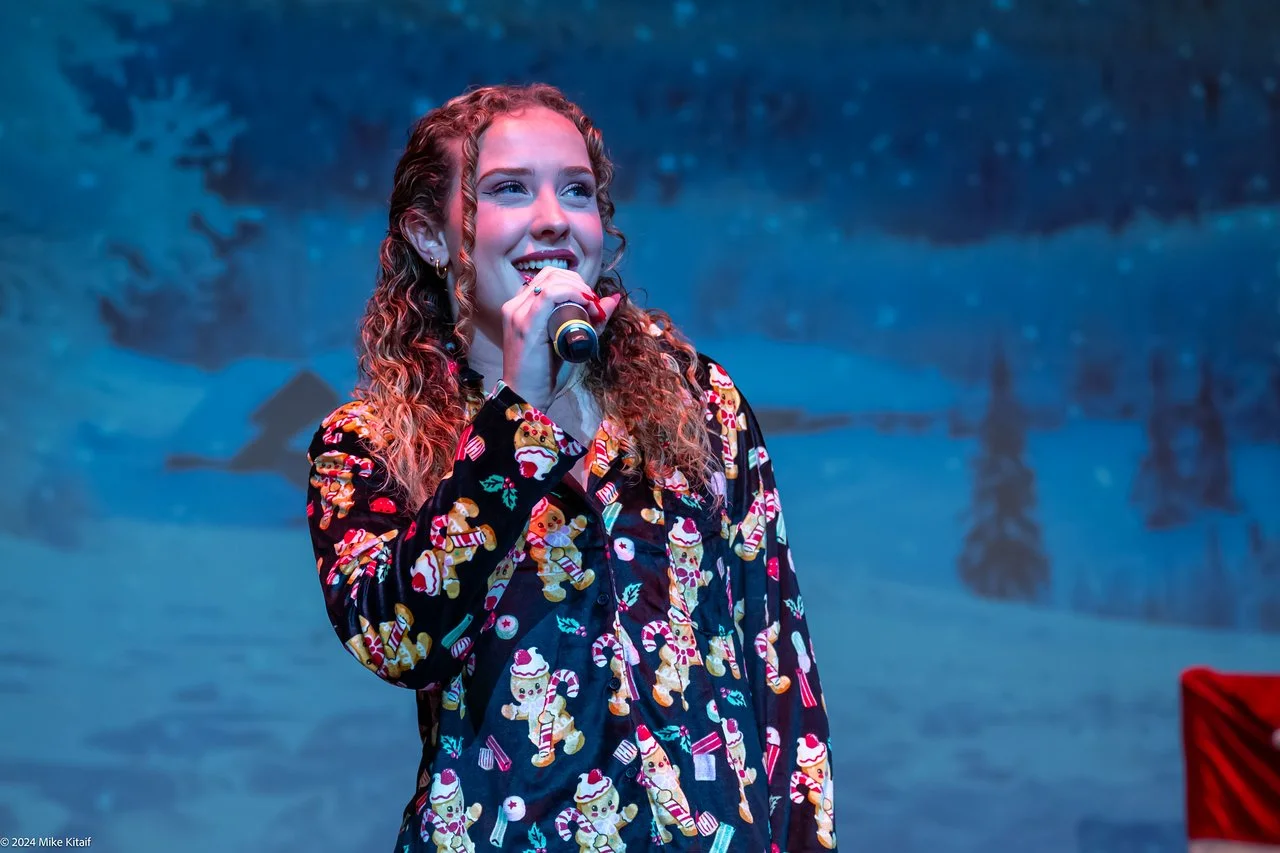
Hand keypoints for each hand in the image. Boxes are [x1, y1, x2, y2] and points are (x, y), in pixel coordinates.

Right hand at [500, 266, 623, 410]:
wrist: (526, 397)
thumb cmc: (545, 374)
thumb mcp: (571, 342)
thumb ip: (591, 322)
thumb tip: (613, 299)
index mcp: (521, 308)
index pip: (548, 278)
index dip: (575, 283)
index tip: (592, 302)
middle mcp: (515, 306)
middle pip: (551, 274)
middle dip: (579, 283)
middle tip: (594, 304)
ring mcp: (518, 313)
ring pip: (552, 281)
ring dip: (579, 288)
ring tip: (593, 308)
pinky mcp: (526, 324)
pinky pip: (550, 295)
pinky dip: (573, 295)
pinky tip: (586, 306)